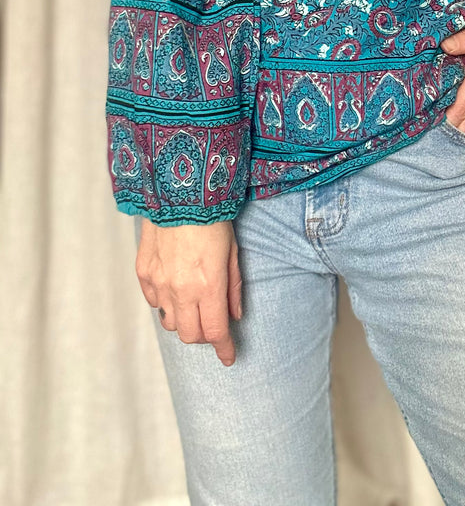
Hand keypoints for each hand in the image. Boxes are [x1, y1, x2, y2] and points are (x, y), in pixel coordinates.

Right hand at [135, 218, 242, 366]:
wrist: (179, 193)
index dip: (225, 349)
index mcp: (208, 286)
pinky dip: (166, 302)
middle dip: (204, 336)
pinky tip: (175, 288)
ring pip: (170, 322)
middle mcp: (181, 290)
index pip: (216, 332)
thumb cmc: (213, 220)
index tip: (229, 357)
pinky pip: (154, 301)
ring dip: (184, 319)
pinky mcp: (144, 272)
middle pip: (190, 335)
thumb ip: (233, 287)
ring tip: (193, 304)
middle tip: (212, 324)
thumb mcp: (232, 252)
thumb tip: (235, 315)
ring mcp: (159, 282)